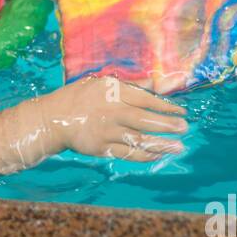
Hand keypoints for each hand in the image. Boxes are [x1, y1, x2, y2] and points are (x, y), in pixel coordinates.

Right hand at [44, 76, 187, 161]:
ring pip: (139, 139)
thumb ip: (130, 85)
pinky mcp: (101, 148)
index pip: (145, 99)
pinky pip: (127, 153)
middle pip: (145, 120)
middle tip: (184, 128)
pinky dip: (144, 155)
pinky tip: (158, 154)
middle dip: (167, 125)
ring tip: (178, 146)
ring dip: (161, 144)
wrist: (52, 119)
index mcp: (113, 93)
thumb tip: (155, 82)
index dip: (165, 106)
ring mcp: (106, 131)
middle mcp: (111, 112)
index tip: (182, 111)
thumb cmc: (80, 97)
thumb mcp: (103, 84)